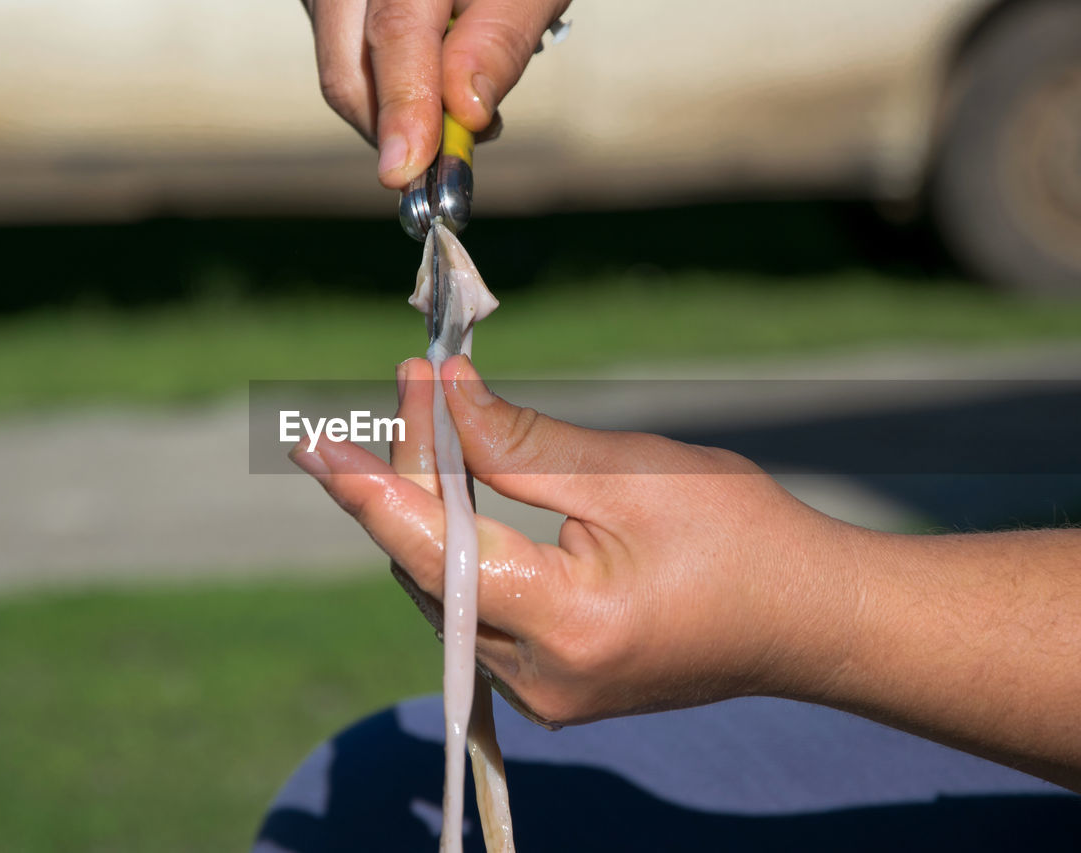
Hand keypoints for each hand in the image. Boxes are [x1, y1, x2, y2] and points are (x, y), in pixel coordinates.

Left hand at [289, 356, 861, 725]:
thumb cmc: (742, 536)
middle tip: (418, 385)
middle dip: (411, 477)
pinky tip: (464, 492)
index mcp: (565, 624)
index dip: (368, 490)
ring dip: (433, 510)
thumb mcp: (629, 471)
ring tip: (437, 423)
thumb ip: (521, 443)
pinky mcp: (551, 688)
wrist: (810, 618)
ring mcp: (543, 695)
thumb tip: (444, 394)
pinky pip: (477, 612)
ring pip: (446, 591)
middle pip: (431, 567)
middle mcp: (540, 679)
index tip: (313, 441)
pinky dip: (464, 549)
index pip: (434, 550)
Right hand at [302, 0, 571, 188]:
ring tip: (460, 104)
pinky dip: (388, 92)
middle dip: (397, 131)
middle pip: (347, 73)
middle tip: (457, 152)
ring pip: (343, 77)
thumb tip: (466, 113)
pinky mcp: (327, 9)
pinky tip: (432, 80)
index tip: (408, 169)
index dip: (403, 106)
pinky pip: (345, 64)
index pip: (395, 32)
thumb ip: (499, 40)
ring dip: (397, 115)